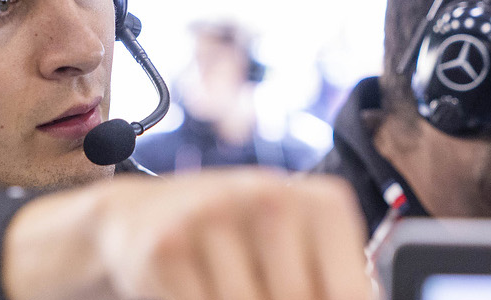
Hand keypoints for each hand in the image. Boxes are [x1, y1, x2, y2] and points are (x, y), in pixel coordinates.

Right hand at [4, 169, 370, 299]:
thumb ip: (332, 284)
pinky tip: (200, 290)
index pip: (348, 295)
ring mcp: (216, 220)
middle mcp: (272, 199)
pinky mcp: (168, 248)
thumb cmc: (238, 238)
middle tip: (258, 292)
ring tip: (229, 287)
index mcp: (321, 202)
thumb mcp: (295, 247)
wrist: (142, 216)